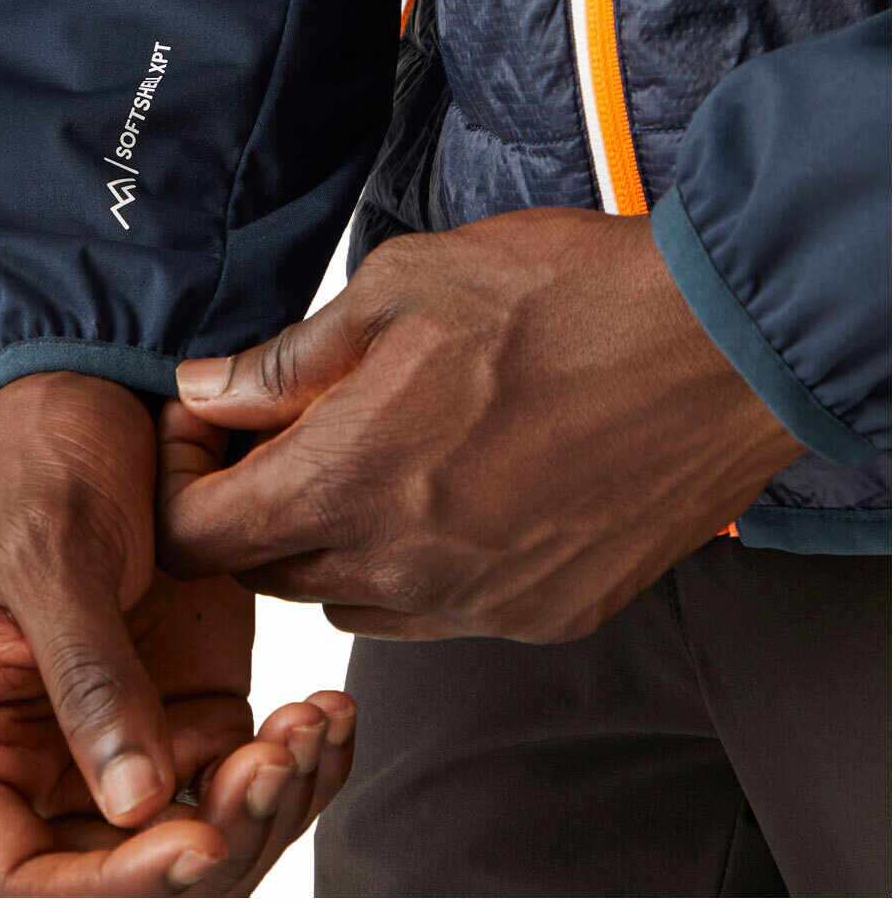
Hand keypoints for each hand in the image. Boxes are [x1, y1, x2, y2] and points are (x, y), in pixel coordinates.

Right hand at [0, 373, 355, 894]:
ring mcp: (129, 742)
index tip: (198, 841)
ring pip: (205, 839)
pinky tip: (327, 711)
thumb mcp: (49, 557)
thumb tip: (131, 803)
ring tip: (312, 722)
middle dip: (216, 842)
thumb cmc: (41, 464)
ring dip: (271, 802)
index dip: (112, 887)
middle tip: (276, 760)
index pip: (24, 879)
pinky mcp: (193, 712)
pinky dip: (299, 763)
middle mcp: (46, 764)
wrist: (105, 406)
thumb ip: (85, 676)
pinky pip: (250, 779)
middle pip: (129, 877)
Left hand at [166, 209, 802, 642]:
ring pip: (349, 603)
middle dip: (252, 509)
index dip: (180, 483)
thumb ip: (287, 360)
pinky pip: (439, 614)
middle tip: (291, 432)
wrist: (722, 348)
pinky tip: (462, 494)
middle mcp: (402, 569)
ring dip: (333, 543)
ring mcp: (478, 605)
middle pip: (265, 574)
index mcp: (348, 481)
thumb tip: (206, 393)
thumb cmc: (564, 298)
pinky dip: (420, 568)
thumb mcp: (400, 287)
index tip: (210, 433)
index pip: (194, 537)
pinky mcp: (544, 615)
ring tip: (380, 460)